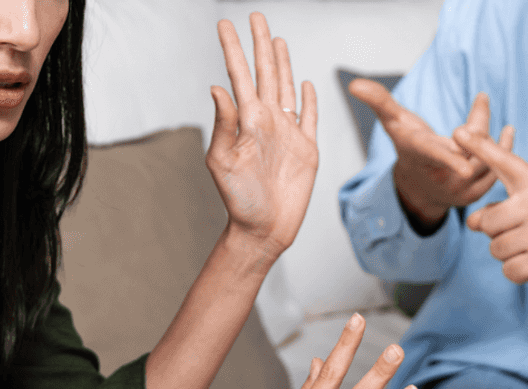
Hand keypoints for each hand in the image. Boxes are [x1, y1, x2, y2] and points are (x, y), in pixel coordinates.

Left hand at [208, 14, 318, 262]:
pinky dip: (309, 99)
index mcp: (246, 121)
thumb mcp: (223, 162)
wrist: (263, 229)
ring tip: (276, 40)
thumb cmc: (239, 200)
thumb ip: (223, 125)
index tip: (224, 24)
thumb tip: (218, 88)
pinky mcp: (306, 149)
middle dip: (260, 45)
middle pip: (265, 74)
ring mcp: (288, 134)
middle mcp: (267, 122)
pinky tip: (306, 84)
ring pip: (286, 88)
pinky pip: (309, 117)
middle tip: (256, 17)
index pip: (239, 76)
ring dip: (283, 64)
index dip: (232, 49)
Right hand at [348, 81, 508, 227]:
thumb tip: (355, 85)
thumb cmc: (408, 147)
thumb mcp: (393, 123)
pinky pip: (496, 170)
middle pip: (470, 149)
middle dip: (479, 122)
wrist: (420, 186)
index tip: (463, 167)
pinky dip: (503, 148)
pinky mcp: (476, 194)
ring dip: (490, 133)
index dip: (448, 161)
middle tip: (481, 99)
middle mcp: (440, 178)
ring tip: (487, 109)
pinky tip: (507, 131)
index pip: (434, 157)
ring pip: (486, 158)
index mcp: (421, 157)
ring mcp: (460, 190)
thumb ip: (379, 102)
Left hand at [452, 125, 527, 321]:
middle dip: (499, 235)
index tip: (458, 131)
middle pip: (486, 223)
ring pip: (495, 249)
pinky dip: (519, 273)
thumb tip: (471, 221)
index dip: (480, 147)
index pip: (503, 161)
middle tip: (526, 235)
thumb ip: (502, 208)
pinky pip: (509, 270)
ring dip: (510, 255)